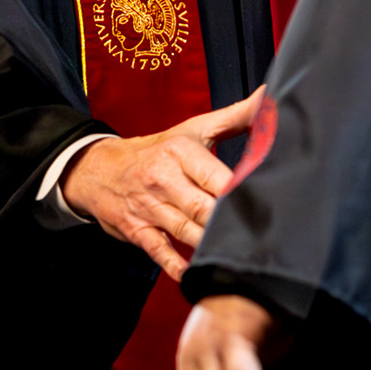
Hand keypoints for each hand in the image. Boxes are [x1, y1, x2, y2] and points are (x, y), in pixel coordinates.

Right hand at [61, 87, 262, 279]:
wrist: (99, 169)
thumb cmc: (159, 148)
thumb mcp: (193, 129)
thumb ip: (236, 116)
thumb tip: (271, 95)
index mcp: (180, 151)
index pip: (215, 175)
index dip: (239, 191)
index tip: (265, 202)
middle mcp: (163, 178)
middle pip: (202, 207)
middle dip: (228, 222)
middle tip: (259, 235)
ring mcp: (148, 207)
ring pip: (185, 231)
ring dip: (210, 245)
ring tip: (238, 255)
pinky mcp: (136, 230)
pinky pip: (158, 251)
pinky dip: (175, 265)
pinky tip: (193, 274)